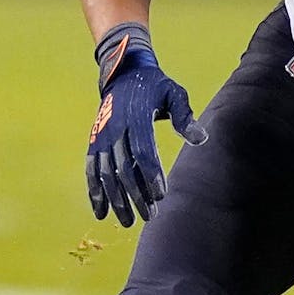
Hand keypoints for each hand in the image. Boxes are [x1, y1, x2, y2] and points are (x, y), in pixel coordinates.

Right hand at [86, 23, 207, 226]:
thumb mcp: (175, 94)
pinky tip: (101, 213)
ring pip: (106, 174)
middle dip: (136, 194)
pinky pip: (91, 171)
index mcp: (136, 117)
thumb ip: (186, 117)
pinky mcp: (94, 143)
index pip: (143, 151)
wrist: (124, 73)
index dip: (151, 174)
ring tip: (128, 222)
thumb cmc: (156, 86)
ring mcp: (101, 137)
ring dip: (116, 199)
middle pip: (124, 168)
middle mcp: (115, 129)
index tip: (161, 194)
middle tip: (149, 216)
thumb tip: (202, 140)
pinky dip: (94, 192)